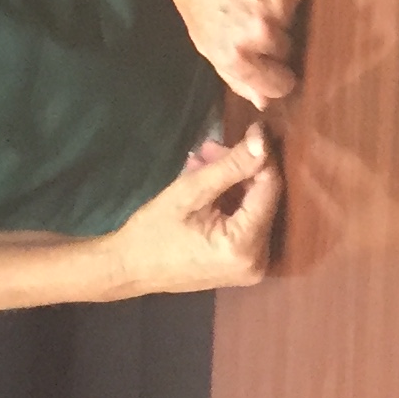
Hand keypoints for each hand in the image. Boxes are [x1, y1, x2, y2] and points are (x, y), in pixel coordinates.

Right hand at [107, 128, 282, 295]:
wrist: (128, 269)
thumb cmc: (153, 232)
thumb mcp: (190, 192)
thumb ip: (231, 165)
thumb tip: (263, 138)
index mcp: (245, 246)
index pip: (270, 188)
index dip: (262, 155)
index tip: (250, 128)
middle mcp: (258, 260)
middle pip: (262, 197)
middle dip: (239, 168)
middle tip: (209, 147)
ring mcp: (251, 265)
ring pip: (253, 206)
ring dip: (231, 181)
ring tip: (201, 160)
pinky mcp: (242, 264)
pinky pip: (244, 221)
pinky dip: (229, 200)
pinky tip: (205, 180)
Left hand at [157, 0, 309, 104]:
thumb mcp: (205, 39)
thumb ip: (237, 76)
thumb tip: (265, 102)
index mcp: (236, 56)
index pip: (279, 85)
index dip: (277, 76)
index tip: (276, 66)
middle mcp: (262, 33)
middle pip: (289, 50)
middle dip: (278, 38)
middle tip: (258, 16)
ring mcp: (283, 3)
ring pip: (299, 19)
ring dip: (285, 9)